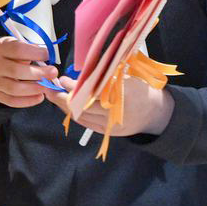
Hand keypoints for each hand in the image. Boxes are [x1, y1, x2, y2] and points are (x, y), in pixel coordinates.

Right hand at [0, 37, 57, 108]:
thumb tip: (47, 56)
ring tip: (46, 86)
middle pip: (16, 71)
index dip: (35, 53)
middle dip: (38, 73)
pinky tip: (40, 96)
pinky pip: (12, 101)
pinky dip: (28, 101)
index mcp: (1, 49)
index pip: (18, 50)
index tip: (48, 55)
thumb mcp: (15, 44)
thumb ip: (29, 49)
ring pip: (14, 88)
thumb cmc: (7, 54)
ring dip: (34, 88)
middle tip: (53, 73)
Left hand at [47, 74, 174, 137]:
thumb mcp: (125, 77)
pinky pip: (86, 124)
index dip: (74, 87)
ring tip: (54, 95)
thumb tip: (80, 73)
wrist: (155, 112)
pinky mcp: (109, 132)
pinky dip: (74, 114)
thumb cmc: (139, 89)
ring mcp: (112, 125)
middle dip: (63, 98)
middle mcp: (116, 112)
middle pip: (82, 107)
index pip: (91, 93)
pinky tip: (66, 106)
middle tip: (51, 88)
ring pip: (82, 117)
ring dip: (65, 107)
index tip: (63, 79)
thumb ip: (105, 76)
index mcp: (123, 94)